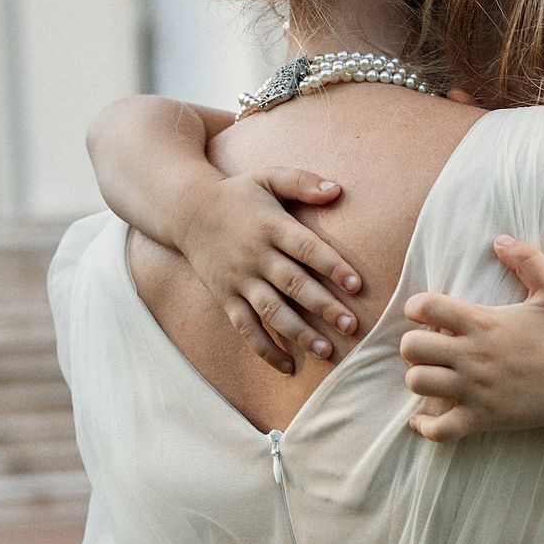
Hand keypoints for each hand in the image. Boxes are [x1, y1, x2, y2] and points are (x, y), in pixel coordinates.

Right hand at [174, 169, 367, 374]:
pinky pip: (245, 328)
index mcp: (271, 226)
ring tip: (326, 351)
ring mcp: (239, 280)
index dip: (332, 266)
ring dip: (299, 333)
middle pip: (293, 284)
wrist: (187, 211)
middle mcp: (255, 255)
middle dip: (324, 306)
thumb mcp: (268, 177)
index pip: (306, 248)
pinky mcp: (226, 298)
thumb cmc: (238, 194)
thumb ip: (302, 181)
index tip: (357, 285)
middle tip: (351, 326)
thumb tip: (337, 190)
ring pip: (271, 311)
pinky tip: (287, 366)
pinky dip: (265, 349)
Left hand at [399, 235, 543, 441]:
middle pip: (411, 347)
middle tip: (429, 347)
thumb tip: (500, 239)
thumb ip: (528, 259)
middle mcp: (472, 355)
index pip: (424, 306)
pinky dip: (424, 426)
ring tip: (433, 375)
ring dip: (419, 378)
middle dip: (413, 344)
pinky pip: (438, 429)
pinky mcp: (483, 419)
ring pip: (418, 383)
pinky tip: (425, 417)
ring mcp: (475, 389)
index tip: (424, 314)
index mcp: (483, 322)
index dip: (415, 307)